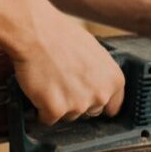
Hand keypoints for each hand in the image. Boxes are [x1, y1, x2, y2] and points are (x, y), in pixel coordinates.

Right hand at [9, 0, 124, 124]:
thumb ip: (101, 75)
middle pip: (88, 113)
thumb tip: (99, 87)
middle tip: (63, 83)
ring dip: (58, 105)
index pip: (112, 107)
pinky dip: (41, 109)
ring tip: (50, 81)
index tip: (88, 99)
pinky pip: (47, 119)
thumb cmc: (62, 36)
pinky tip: (39, 90)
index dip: (97, 102)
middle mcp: (101, 95)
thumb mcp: (95, 52)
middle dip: (76, 102)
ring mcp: (79, 104)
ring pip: (68, 116)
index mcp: (114, 80)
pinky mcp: (56, 110)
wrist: (36, 33)